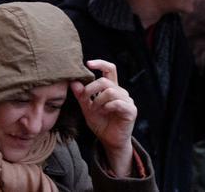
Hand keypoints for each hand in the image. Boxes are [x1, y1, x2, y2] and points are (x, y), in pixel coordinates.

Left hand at [73, 59, 135, 175]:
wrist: (109, 141)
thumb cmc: (100, 123)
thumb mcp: (87, 108)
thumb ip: (81, 96)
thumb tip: (73, 82)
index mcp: (111, 88)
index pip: (109, 69)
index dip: (100, 63)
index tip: (88, 63)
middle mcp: (120, 92)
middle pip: (105, 81)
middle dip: (90, 89)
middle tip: (85, 100)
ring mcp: (127, 100)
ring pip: (110, 91)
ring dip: (98, 101)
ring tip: (94, 109)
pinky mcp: (131, 110)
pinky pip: (118, 103)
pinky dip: (107, 107)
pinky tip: (104, 112)